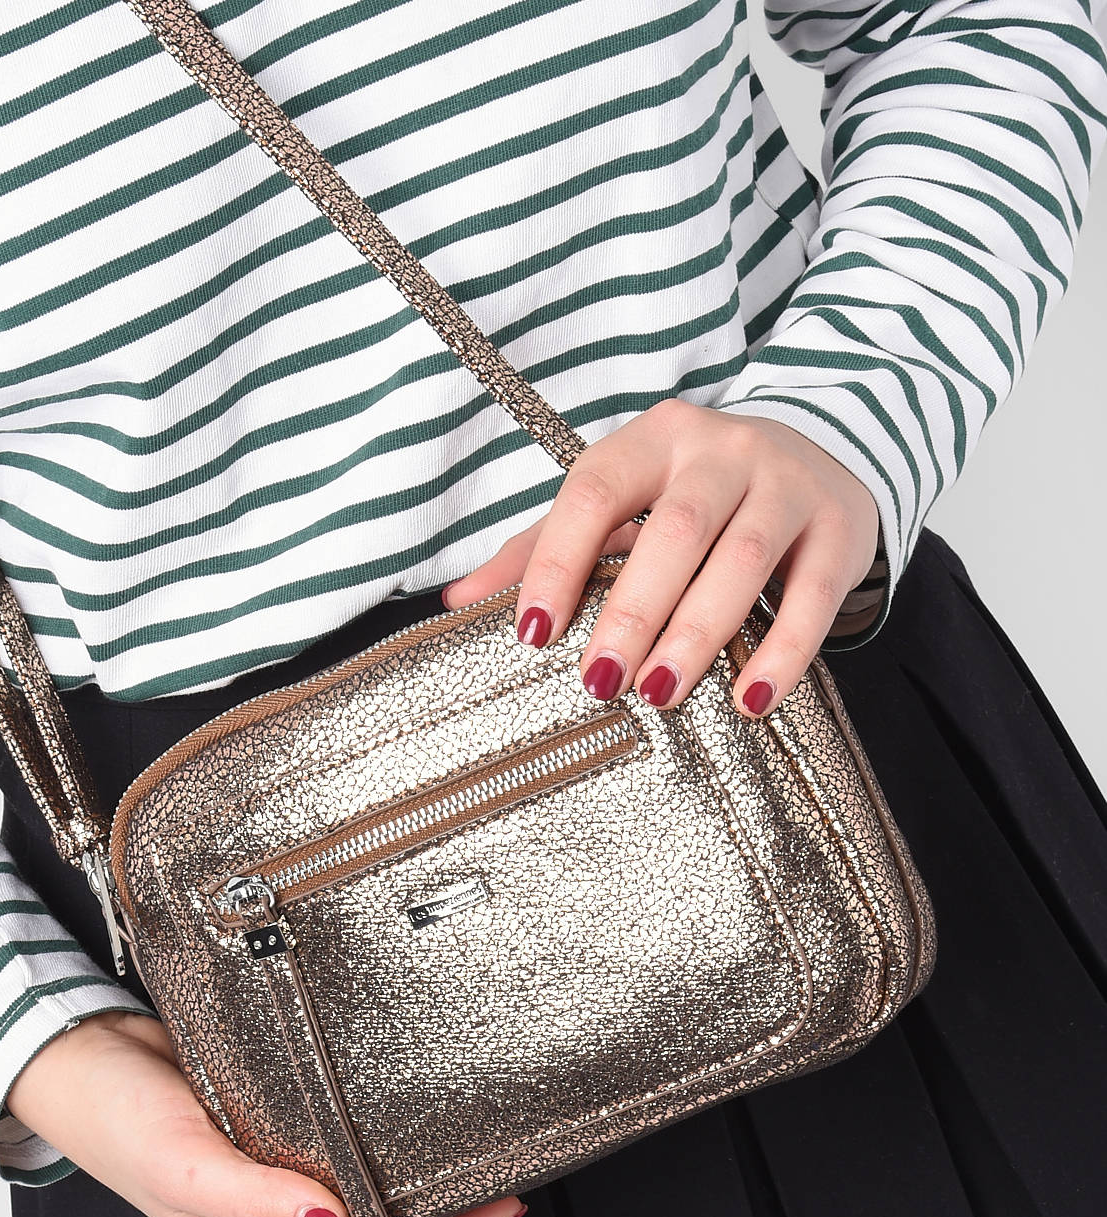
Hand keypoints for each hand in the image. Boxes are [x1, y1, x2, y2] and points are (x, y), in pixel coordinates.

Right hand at [4, 1010, 524, 1216]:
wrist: (75, 1058)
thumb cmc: (115, 1119)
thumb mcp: (183, 1161)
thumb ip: (256, 1202)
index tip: (502, 1205)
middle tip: (507, 1177)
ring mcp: (282, 1193)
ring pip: (375, 1211)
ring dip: (426, 1195)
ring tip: (476, 1154)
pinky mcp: (280, 1146)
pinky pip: (350, 1164)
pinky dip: (390, 1156)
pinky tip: (415, 1127)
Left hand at [442, 398, 882, 715]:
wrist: (820, 454)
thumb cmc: (696, 495)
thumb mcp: (621, 504)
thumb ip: (543, 548)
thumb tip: (456, 601)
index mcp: (652, 440)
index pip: (595, 490)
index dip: (559, 561)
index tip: (532, 635)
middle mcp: (722, 450)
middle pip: (677, 528)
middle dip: (633, 610)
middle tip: (600, 681)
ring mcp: (787, 484)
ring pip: (742, 558)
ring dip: (697, 631)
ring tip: (660, 692)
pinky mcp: (839, 528)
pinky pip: (811, 594)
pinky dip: (783, 651)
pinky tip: (749, 696)